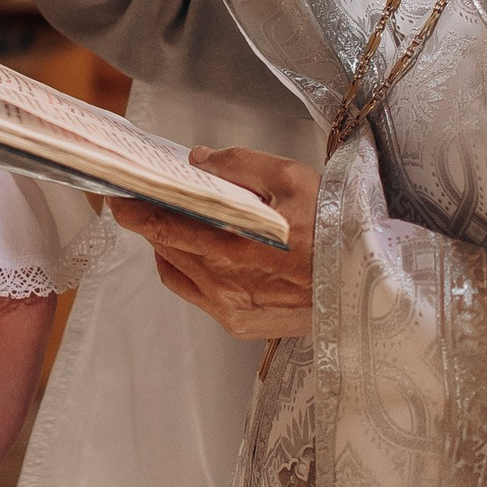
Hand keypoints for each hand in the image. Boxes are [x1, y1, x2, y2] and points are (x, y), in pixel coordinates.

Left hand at [109, 146, 317, 341]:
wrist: (370, 284)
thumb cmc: (336, 229)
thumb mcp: (292, 179)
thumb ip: (238, 165)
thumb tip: (198, 161)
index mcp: (232, 246)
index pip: (162, 226)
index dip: (133, 210)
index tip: (116, 194)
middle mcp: (223, 284)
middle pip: (165, 247)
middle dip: (152, 221)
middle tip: (148, 198)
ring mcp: (229, 308)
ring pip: (176, 271)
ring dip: (169, 245)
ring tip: (178, 220)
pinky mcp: (240, 325)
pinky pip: (195, 293)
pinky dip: (187, 269)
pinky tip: (199, 251)